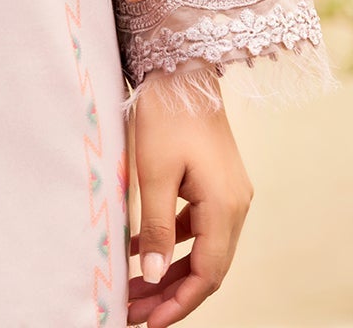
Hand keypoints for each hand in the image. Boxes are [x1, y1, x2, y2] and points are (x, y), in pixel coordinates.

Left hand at [127, 76, 253, 325]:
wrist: (181, 64)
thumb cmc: (166, 113)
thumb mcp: (153, 172)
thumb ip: (154, 227)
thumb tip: (150, 276)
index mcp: (225, 207)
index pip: (208, 275)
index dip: (178, 303)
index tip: (146, 322)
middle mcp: (235, 205)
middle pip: (206, 267)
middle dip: (169, 293)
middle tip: (131, 311)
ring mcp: (228, 193)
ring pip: (201, 248)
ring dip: (168, 270)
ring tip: (132, 289)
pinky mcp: (215, 181)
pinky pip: (196, 226)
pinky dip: (170, 242)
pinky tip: (138, 249)